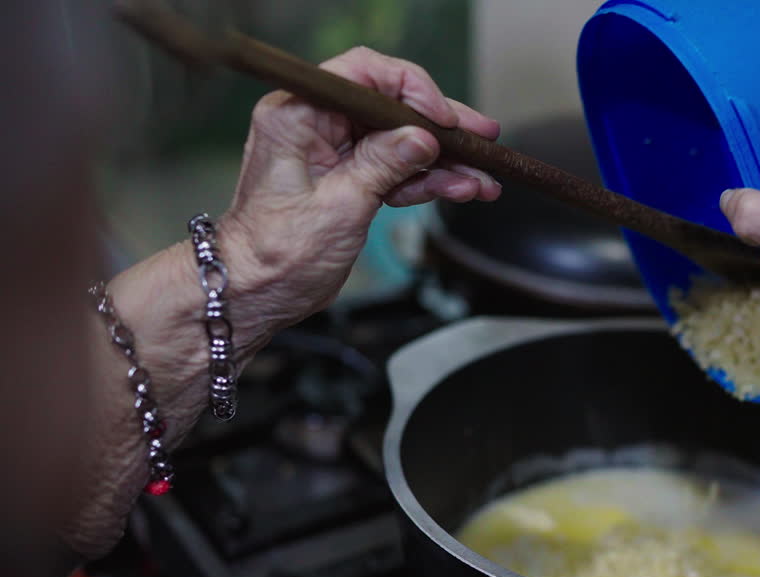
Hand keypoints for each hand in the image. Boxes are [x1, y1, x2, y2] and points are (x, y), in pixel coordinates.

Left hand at [221, 46, 501, 329]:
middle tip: (480, 136)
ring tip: (480, 178)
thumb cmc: (274, 253)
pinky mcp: (349, 178)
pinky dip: (429, 180)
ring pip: (401, 141)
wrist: (255, 292)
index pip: (364, 76)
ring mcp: (334, 152)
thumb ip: (383, 165)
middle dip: (440, 127)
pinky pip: (397, 168)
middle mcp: (315, 125)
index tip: (441, 119)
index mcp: (298, 116)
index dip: (411, 90)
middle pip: (391, 108)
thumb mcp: (339, 205)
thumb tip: (422, 139)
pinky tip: (461, 188)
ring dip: (444, 160)